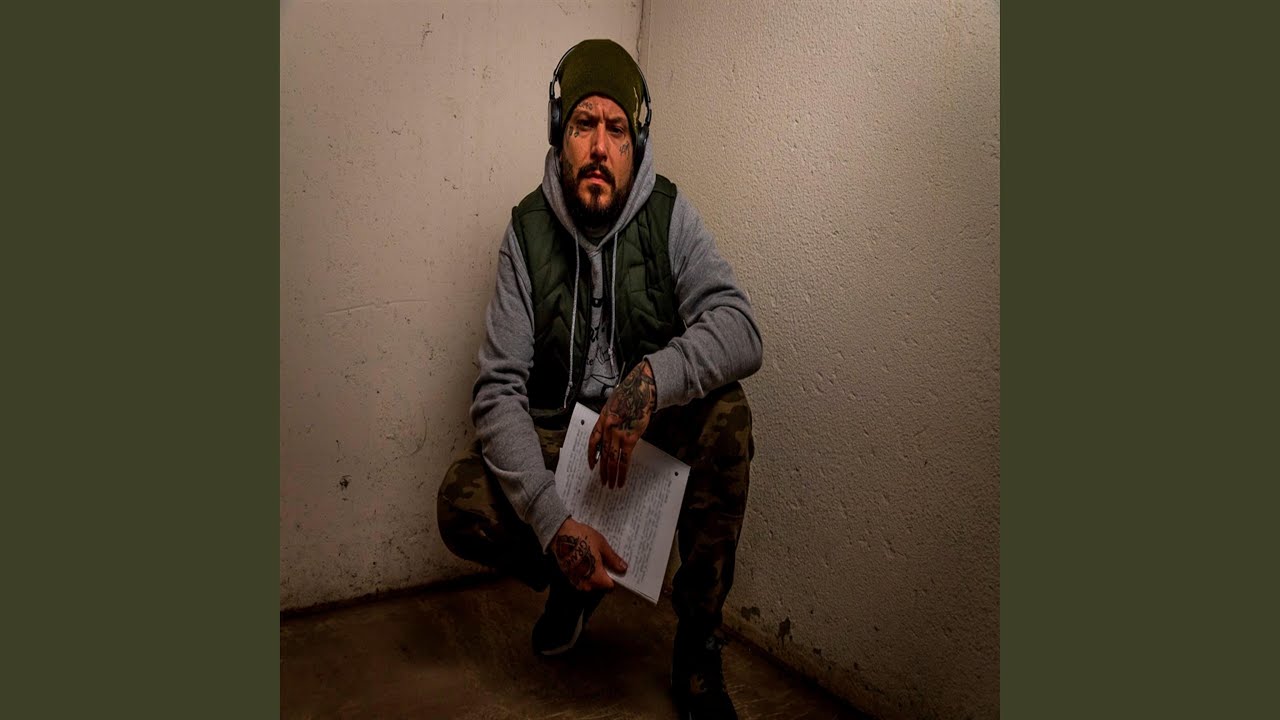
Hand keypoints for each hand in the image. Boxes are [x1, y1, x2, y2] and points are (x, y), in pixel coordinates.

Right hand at [550, 517, 627, 590]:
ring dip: (593, 574)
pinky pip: (581, 579)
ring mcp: (576, 581)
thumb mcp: (602, 546)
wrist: (559, 533)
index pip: (610, 587)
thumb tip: (623, 568)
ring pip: (590, 583)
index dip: (614, 578)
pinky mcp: (568, 576)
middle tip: (605, 561)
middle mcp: (586, 584)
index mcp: (596, 578)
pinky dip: (585, 572)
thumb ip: (613, 560)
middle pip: (600, 586)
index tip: (616, 569)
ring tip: (595, 559)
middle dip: (604, 576)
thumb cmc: (583, 538)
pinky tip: (585, 560)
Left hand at [588, 359, 656, 488]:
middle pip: (602, 454)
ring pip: (612, 460)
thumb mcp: (612, 406)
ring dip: (612, 474)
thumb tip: (611, 434)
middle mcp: (607, 429)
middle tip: (603, 482)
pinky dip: (623, 471)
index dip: (591, 455)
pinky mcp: (630, 438)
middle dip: (602, 470)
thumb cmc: (629, 394)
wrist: (640, 389)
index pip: (593, 441)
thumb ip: (610, 420)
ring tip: (612, 485)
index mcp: (602, 420)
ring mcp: (617, 434)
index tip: (591, 465)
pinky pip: (624, 459)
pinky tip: (622, 478)